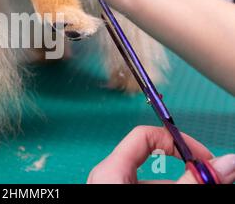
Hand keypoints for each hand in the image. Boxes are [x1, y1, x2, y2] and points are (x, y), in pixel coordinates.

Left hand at [87, 126, 234, 183]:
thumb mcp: (162, 197)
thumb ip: (192, 181)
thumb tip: (227, 164)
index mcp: (110, 169)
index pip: (146, 135)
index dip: (178, 141)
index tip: (204, 158)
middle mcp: (108, 177)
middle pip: (153, 164)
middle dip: (187, 172)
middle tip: (213, 181)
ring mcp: (111, 188)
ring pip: (152, 181)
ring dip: (179, 184)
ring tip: (203, 184)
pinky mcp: (115, 196)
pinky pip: (143, 188)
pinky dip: (163, 191)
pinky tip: (182, 190)